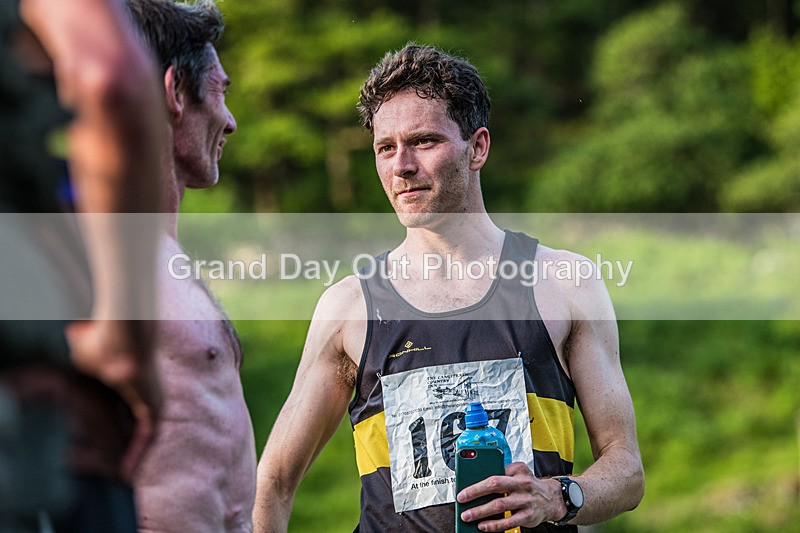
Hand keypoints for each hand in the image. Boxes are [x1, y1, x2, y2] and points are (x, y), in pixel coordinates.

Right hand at [65, 320, 161, 481]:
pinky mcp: (155, 406)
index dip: (116, 428)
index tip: (107, 447)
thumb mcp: (85, 360)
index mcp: (132, 380)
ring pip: (143, 433)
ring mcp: (155, 398)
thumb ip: (83, 368)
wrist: (122, 334)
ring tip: (121, 475)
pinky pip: (147, 436)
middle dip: (125, 446)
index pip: (124, 411)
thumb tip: (71, 345)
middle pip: (135, 425)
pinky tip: (126, 471)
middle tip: (116, 469)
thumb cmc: (100, 341)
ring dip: (132, 454)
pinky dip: (137, 453)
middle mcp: (148, 391)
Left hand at [456, 462, 565, 531]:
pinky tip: (483, 526)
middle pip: (495, 485)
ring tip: (468, 515)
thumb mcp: (518, 471)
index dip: (477, 481)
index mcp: (517, 470)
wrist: (551, 498)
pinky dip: (494, 525)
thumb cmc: (529, 484)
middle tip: (461, 499)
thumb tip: (475, 481)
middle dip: (475, 493)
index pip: (494, 473)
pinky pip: (509, 522)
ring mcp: (525, 500)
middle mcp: (522, 484)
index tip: (463, 487)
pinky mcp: (528, 516)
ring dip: (481, 511)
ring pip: (500, 505)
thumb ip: (501, 473)